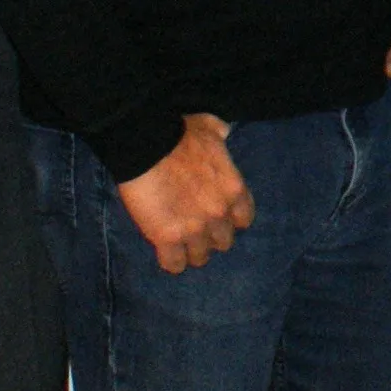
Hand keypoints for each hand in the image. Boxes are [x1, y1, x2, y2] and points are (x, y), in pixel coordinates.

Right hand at [119, 114, 257, 272]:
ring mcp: (195, 229)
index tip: (218, 215)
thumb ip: (221, 133)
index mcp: (234, 190)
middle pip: (223, 242)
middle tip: (195, 228)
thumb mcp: (210, 126)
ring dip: (190, 251)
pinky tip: (164, 252)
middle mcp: (219, 214)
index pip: (244, 220)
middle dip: (210, 236)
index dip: (230, 219)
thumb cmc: (178, 131)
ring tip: (178, 243)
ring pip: (200, 257)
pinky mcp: (168, 239)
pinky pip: (174, 264)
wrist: (147, 143)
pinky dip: (170, 261)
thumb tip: (224, 130)